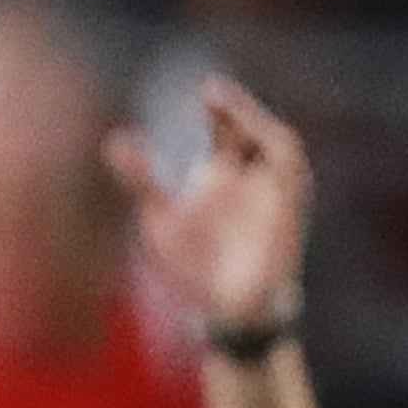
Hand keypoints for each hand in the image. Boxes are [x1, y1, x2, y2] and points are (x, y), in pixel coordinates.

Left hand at [108, 76, 312, 336]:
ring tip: (231, 111)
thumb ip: (142, 180)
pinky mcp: (290, 210)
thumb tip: (115, 140)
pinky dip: (280, 151)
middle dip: (238, 111)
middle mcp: (251, 181)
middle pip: (252, 130)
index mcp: (223, 177)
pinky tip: (260, 138)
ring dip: (259, 124)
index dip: (219, 109)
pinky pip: (292, 170)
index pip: (225, 130)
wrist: (230, 314)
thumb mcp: (161, 219)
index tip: (203, 94)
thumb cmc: (198, 274)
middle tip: (210, 93)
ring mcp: (272, 196)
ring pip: (280, 146)